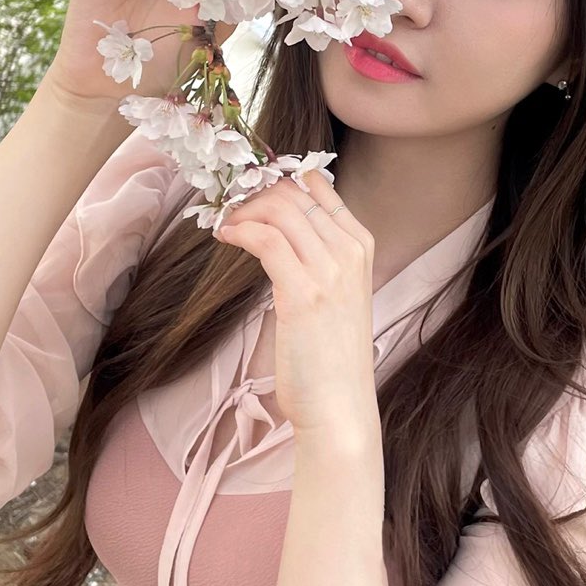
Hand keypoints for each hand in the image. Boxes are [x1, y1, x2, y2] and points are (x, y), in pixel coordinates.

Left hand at [212, 171, 377, 442]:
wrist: (339, 406)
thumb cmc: (330, 354)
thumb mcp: (337, 293)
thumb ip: (319, 255)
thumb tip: (279, 225)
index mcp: (361, 246)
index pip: (320, 187)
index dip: (278, 179)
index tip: (248, 188)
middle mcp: (350, 252)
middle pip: (295, 193)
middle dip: (253, 192)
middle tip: (227, 206)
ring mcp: (330, 272)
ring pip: (279, 210)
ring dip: (242, 210)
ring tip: (223, 223)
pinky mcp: (303, 293)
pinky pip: (267, 240)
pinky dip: (240, 231)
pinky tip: (225, 237)